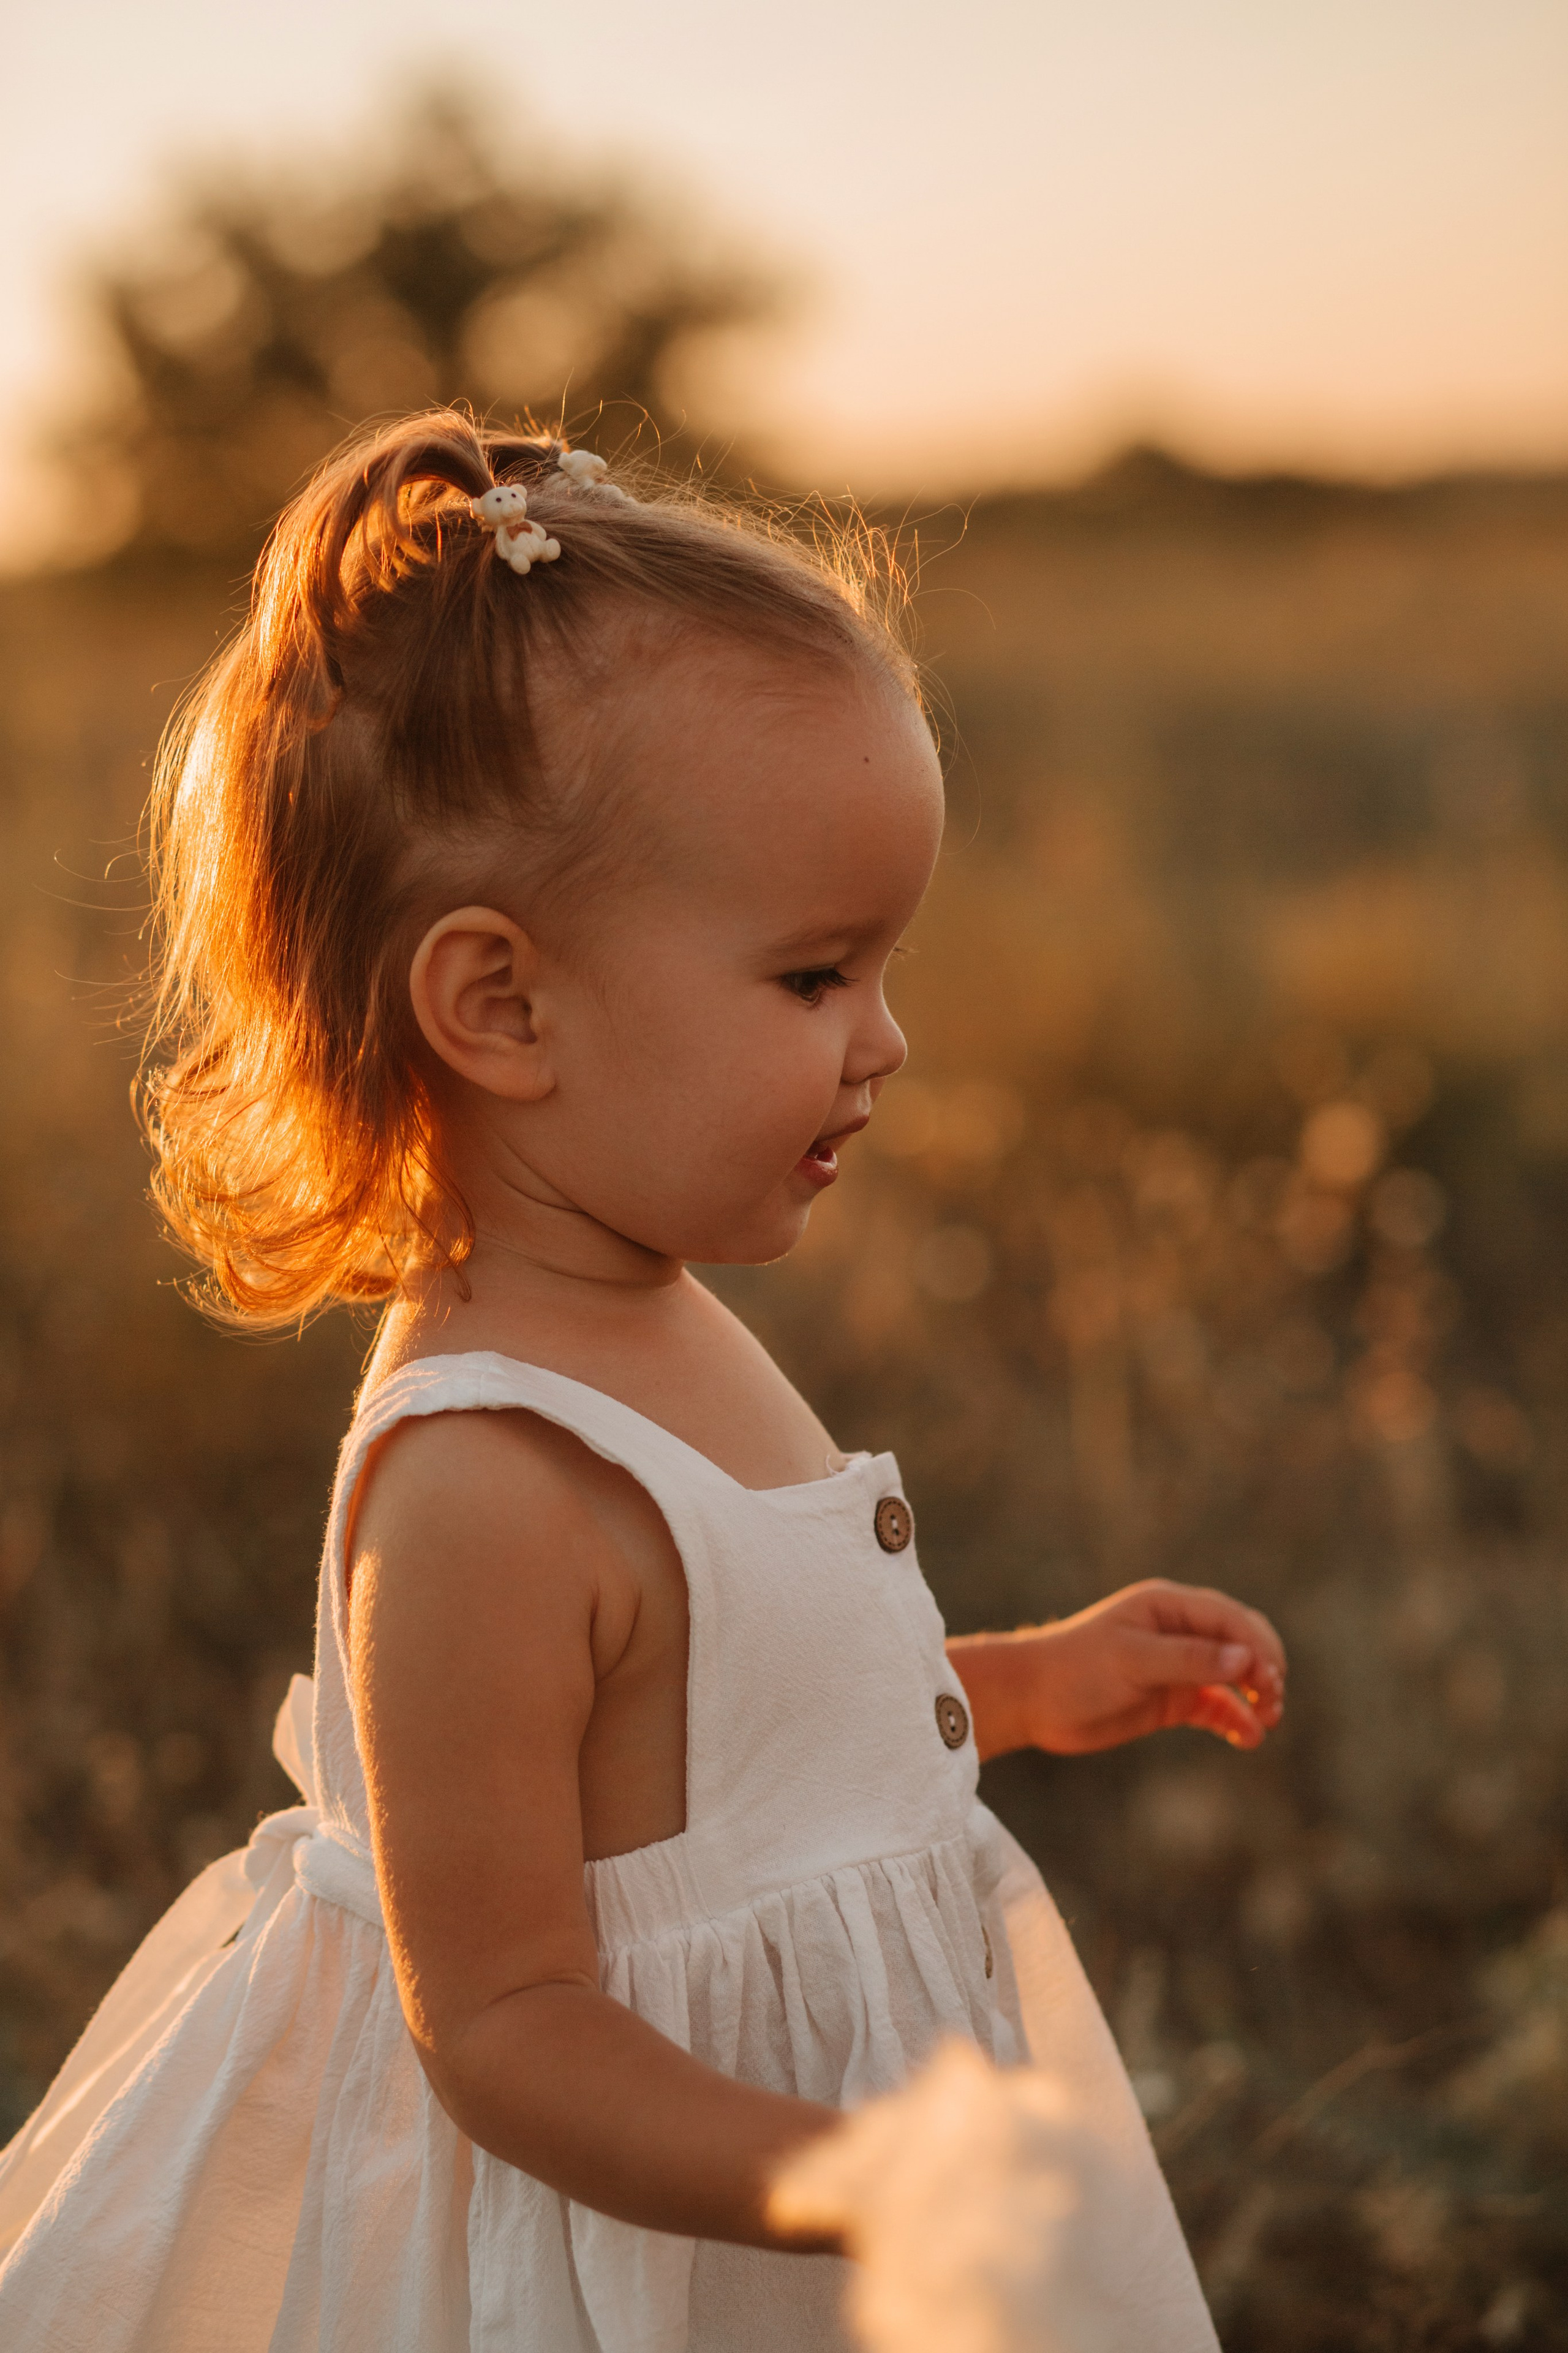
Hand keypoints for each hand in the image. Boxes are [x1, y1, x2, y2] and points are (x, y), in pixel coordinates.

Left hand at [948, 1580, 1285, 1759]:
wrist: (1033, 1700)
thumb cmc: (1076, 1668)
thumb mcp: (1133, 1660)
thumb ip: (1189, 1659)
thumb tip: (1246, 1659)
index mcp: (1169, 1606)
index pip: (1231, 1619)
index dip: (1257, 1647)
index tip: (1267, 1681)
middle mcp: (1178, 1632)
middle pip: (1242, 1643)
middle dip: (1265, 1669)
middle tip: (1272, 1702)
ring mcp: (1177, 1667)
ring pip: (1235, 1676)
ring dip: (1257, 1696)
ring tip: (1266, 1722)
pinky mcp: (1171, 1699)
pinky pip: (1217, 1707)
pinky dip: (1236, 1720)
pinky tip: (1249, 1738)